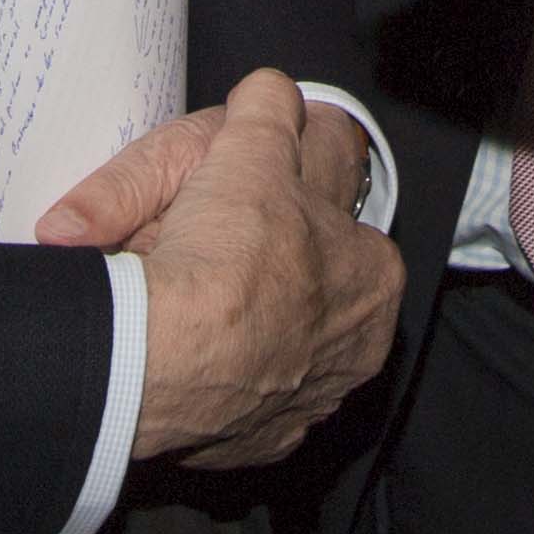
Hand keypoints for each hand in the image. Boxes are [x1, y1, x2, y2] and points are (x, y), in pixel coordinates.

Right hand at [87, 72, 399, 468]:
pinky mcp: (260, 441)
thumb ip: (266, 107)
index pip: (345, 213)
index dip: (301, 188)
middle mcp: (359, 345)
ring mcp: (310, 400)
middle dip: (295, 263)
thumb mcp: (247, 148)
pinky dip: (228, 381)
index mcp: (374, 272)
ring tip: (214, 301)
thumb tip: (269, 92)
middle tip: (237, 242)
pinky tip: (198, 358)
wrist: (159, 364)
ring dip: (265, 325)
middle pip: (328, 288)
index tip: (265, 188)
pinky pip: (251, 402)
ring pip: (294, 347)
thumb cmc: (222, 255)